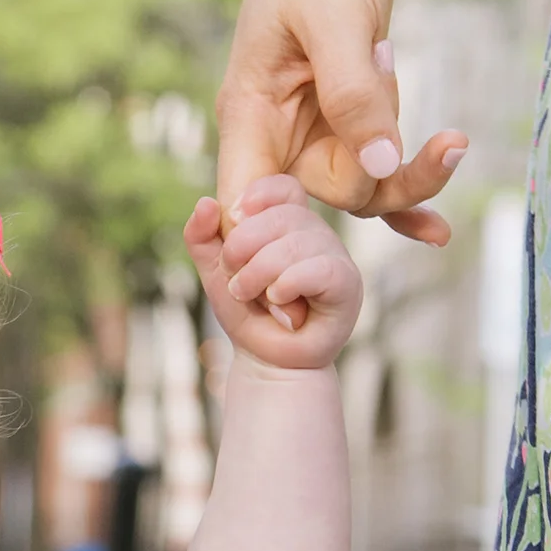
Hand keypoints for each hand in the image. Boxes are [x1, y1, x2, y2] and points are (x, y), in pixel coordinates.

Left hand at [187, 175, 364, 371]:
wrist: (268, 363)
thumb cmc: (248, 314)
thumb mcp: (216, 273)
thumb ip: (202, 238)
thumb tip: (205, 202)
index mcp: (290, 223)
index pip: (285, 188)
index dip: (260, 194)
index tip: (234, 216)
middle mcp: (317, 235)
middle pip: (284, 215)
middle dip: (245, 245)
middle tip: (235, 280)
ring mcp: (335, 257)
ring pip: (297, 243)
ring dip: (260, 272)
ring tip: (249, 296)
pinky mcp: (347, 285)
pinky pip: (319, 268)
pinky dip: (288, 284)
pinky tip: (278, 302)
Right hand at [214, 0, 464, 243]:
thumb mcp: (335, 21)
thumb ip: (354, 95)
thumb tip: (378, 168)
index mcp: (249, 115)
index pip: (249, 206)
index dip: (276, 240)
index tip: (325, 250)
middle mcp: (278, 136)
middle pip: (323, 200)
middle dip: (378, 168)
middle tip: (408, 97)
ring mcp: (316, 133)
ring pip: (362, 188)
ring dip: (410, 170)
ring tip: (449, 134)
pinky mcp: (352, 124)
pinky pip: (378, 177)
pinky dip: (407, 199)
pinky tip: (436, 231)